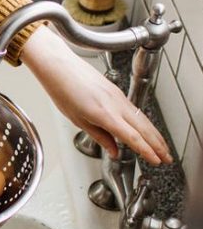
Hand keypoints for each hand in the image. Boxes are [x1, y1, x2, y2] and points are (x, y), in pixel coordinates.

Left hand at [20, 26, 171, 164]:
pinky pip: (136, 111)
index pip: (133, 137)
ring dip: (155, 135)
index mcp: (105, 115)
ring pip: (143, 119)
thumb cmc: (63, 91)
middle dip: (159, 145)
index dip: (147, 151)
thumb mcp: (78, 120)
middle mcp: (116, 105)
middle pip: (144, 128)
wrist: (61, 68)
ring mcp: (119, 97)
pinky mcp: (117, 92)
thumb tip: (113, 151)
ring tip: (163, 148)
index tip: (156, 161)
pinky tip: (148, 130)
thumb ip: (99, 137)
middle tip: (167, 158)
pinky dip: (146, 123)